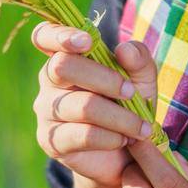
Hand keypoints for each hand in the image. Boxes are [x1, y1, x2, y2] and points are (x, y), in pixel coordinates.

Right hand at [30, 20, 158, 187]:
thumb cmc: (130, 105)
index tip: (87, 41)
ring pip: (82, 105)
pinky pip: (83, 134)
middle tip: (131, 93)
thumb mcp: (143, 79)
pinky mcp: (52, 141)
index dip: (59, 34)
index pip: (44, 36)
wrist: (128, 153)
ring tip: (140, 127)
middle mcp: (49, 80)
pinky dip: (111, 137)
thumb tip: (124, 50)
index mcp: (67, 56)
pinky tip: (123, 140)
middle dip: (106, 79)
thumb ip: (138, 59)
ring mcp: (46, 111)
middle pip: (64, 66)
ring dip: (120, 116)